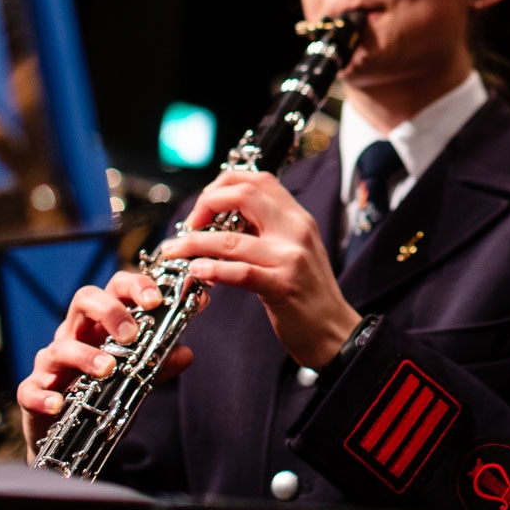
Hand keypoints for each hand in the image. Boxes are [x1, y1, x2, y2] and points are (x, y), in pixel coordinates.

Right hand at [17, 270, 189, 455]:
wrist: (68, 437)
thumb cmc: (102, 394)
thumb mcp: (136, 376)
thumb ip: (159, 363)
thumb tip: (186, 352)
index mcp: (101, 325)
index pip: (115, 289)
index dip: (136, 286)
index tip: (158, 299)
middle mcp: (74, 336)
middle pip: (84, 300)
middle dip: (110, 310)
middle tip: (131, 333)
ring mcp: (51, 364)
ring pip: (60, 346)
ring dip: (85, 355)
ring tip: (108, 370)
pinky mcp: (32, 393)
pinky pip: (31, 390)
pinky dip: (44, 395)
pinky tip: (59, 404)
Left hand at [154, 169, 363, 370]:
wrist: (335, 330)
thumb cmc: (309, 292)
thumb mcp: (293, 248)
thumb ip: (266, 229)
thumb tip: (223, 217)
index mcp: (297, 217)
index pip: (257, 179)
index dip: (223, 185)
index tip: (205, 205)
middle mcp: (296, 229)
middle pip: (244, 195)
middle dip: (206, 205)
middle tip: (189, 226)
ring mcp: (291, 256)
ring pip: (231, 238)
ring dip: (194, 243)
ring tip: (174, 251)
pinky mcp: (283, 285)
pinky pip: (241, 272)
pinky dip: (213, 269)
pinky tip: (196, 271)